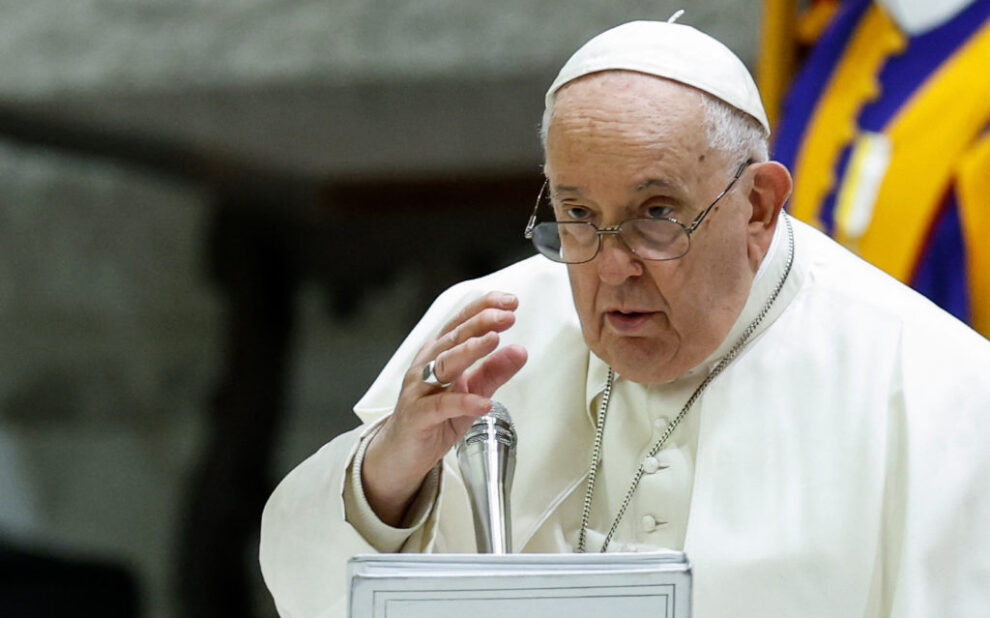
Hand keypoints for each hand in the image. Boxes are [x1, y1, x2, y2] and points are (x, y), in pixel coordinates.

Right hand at [362, 291, 527, 525]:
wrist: (402, 453)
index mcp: (438, 354)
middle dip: (481, 323)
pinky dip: (463, 402)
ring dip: (470, 351)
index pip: (461, 323)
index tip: (510, 302)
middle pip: (453, 338)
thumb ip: (494, 372)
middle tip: (507, 316)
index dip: (484, 308)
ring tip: (494, 341)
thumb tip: (521, 351)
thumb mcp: (472, 392)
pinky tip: (483, 402)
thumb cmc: (435, 418)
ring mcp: (419, 390)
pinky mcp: (418, 416)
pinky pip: (441, 406)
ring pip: (444, 364)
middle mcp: (426, 366)